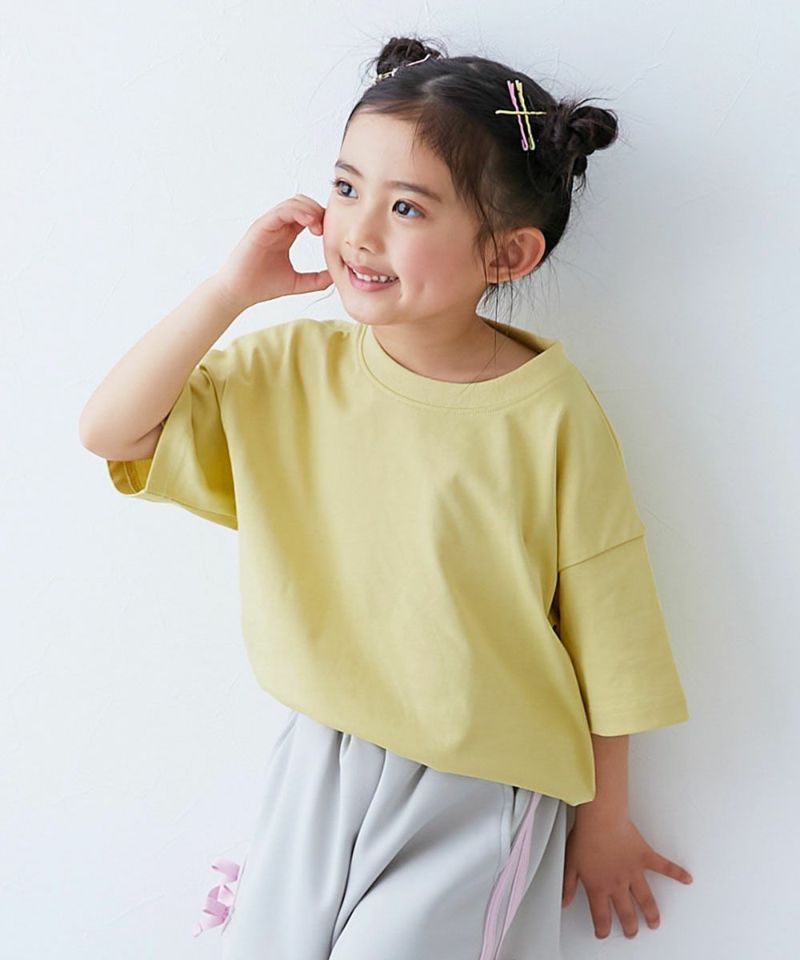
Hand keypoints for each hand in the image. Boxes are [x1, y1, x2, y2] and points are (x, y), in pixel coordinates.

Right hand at [212, 194, 332, 311]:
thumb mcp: (297, 283)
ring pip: (294, 203)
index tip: (332, 234)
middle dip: (319, 211)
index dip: (323, 219)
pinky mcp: (260, 227)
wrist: (239, 293)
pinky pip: (281, 211)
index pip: (308, 215)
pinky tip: (309, 222)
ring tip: (319, 227)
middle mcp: (278, 226)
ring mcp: (269, 225)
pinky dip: (297, 211)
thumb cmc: (262, 286)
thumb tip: (336, 276)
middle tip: (327, 230)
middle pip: (303, 203)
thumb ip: (317, 279)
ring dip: (311, 209)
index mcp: (286, 234)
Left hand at [561, 815, 692, 938]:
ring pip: (645, 899)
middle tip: (632, 933)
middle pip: (626, 912)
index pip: (601, 915)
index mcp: (599, 886)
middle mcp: (618, 884)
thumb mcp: (569, 863)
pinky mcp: (645, 857)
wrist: (600, 819)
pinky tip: (686, 879)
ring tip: (655, 922)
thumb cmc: (585, 836)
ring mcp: (634, 872)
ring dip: (651, 913)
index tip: (604, 933)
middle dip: (629, 926)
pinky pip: (664, 867)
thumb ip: (567, 885)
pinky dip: (677, 873)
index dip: (603, 928)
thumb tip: (563, 901)